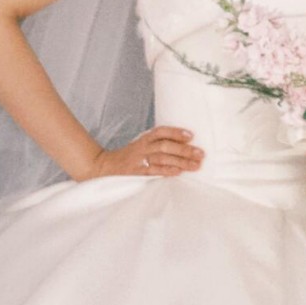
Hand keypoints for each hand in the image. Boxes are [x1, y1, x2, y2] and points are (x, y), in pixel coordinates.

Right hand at [83, 126, 203, 178]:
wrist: (105, 167)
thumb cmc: (129, 156)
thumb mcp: (141, 145)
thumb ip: (157, 143)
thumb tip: (183, 144)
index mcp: (144, 138)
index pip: (161, 132)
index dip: (176, 132)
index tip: (191, 135)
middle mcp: (142, 147)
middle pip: (165, 146)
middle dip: (184, 149)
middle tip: (200, 153)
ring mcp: (139, 160)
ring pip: (162, 158)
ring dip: (181, 161)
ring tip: (196, 165)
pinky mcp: (137, 173)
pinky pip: (154, 171)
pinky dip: (167, 170)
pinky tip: (179, 172)